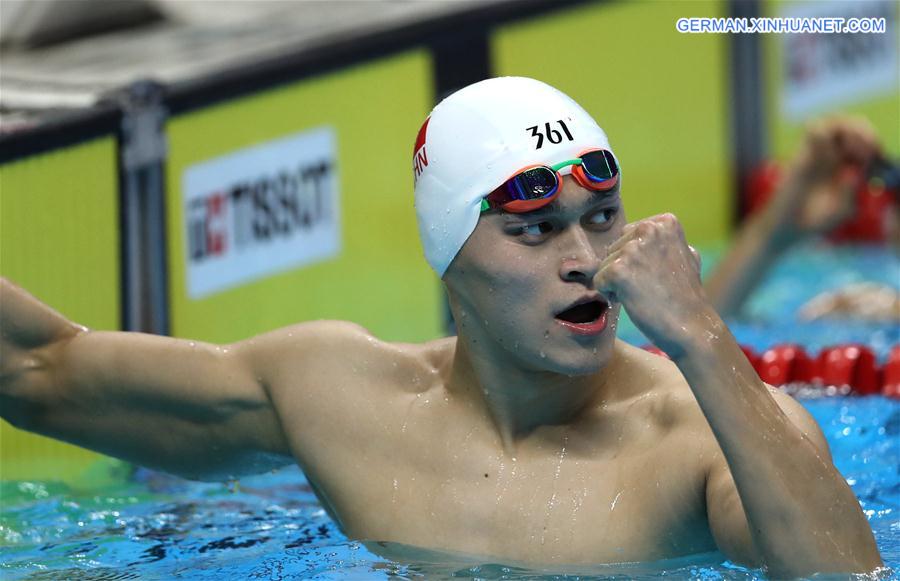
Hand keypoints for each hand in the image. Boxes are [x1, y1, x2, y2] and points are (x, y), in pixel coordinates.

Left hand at [595, 214, 713, 356]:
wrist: (692, 326)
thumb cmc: (686, 295)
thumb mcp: (684, 254)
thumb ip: (663, 239)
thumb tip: (644, 229)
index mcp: (665, 222)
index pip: (628, 235)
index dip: (636, 260)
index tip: (658, 274)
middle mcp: (649, 229)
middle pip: (614, 249)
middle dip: (624, 270)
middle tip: (650, 287)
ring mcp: (633, 249)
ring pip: (604, 265)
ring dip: (617, 284)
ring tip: (644, 294)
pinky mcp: (619, 270)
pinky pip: (599, 281)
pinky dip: (611, 295)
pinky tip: (633, 300)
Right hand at [769, 117, 882, 241]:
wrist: (788, 224)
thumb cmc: (817, 220)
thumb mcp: (839, 213)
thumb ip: (849, 195)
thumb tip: (851, 172)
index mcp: (857, 167)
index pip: (871, 144)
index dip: (872, 144)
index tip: (869, 155)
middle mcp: (841, 156)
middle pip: (856, 127)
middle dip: (861, 131)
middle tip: (859, 146)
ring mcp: (822, 152)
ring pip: (837, 123)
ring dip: (843, 127)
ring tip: (842, 146)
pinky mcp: (802, 152)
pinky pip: (813, 128)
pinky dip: (818, 130)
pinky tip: (819, 147)